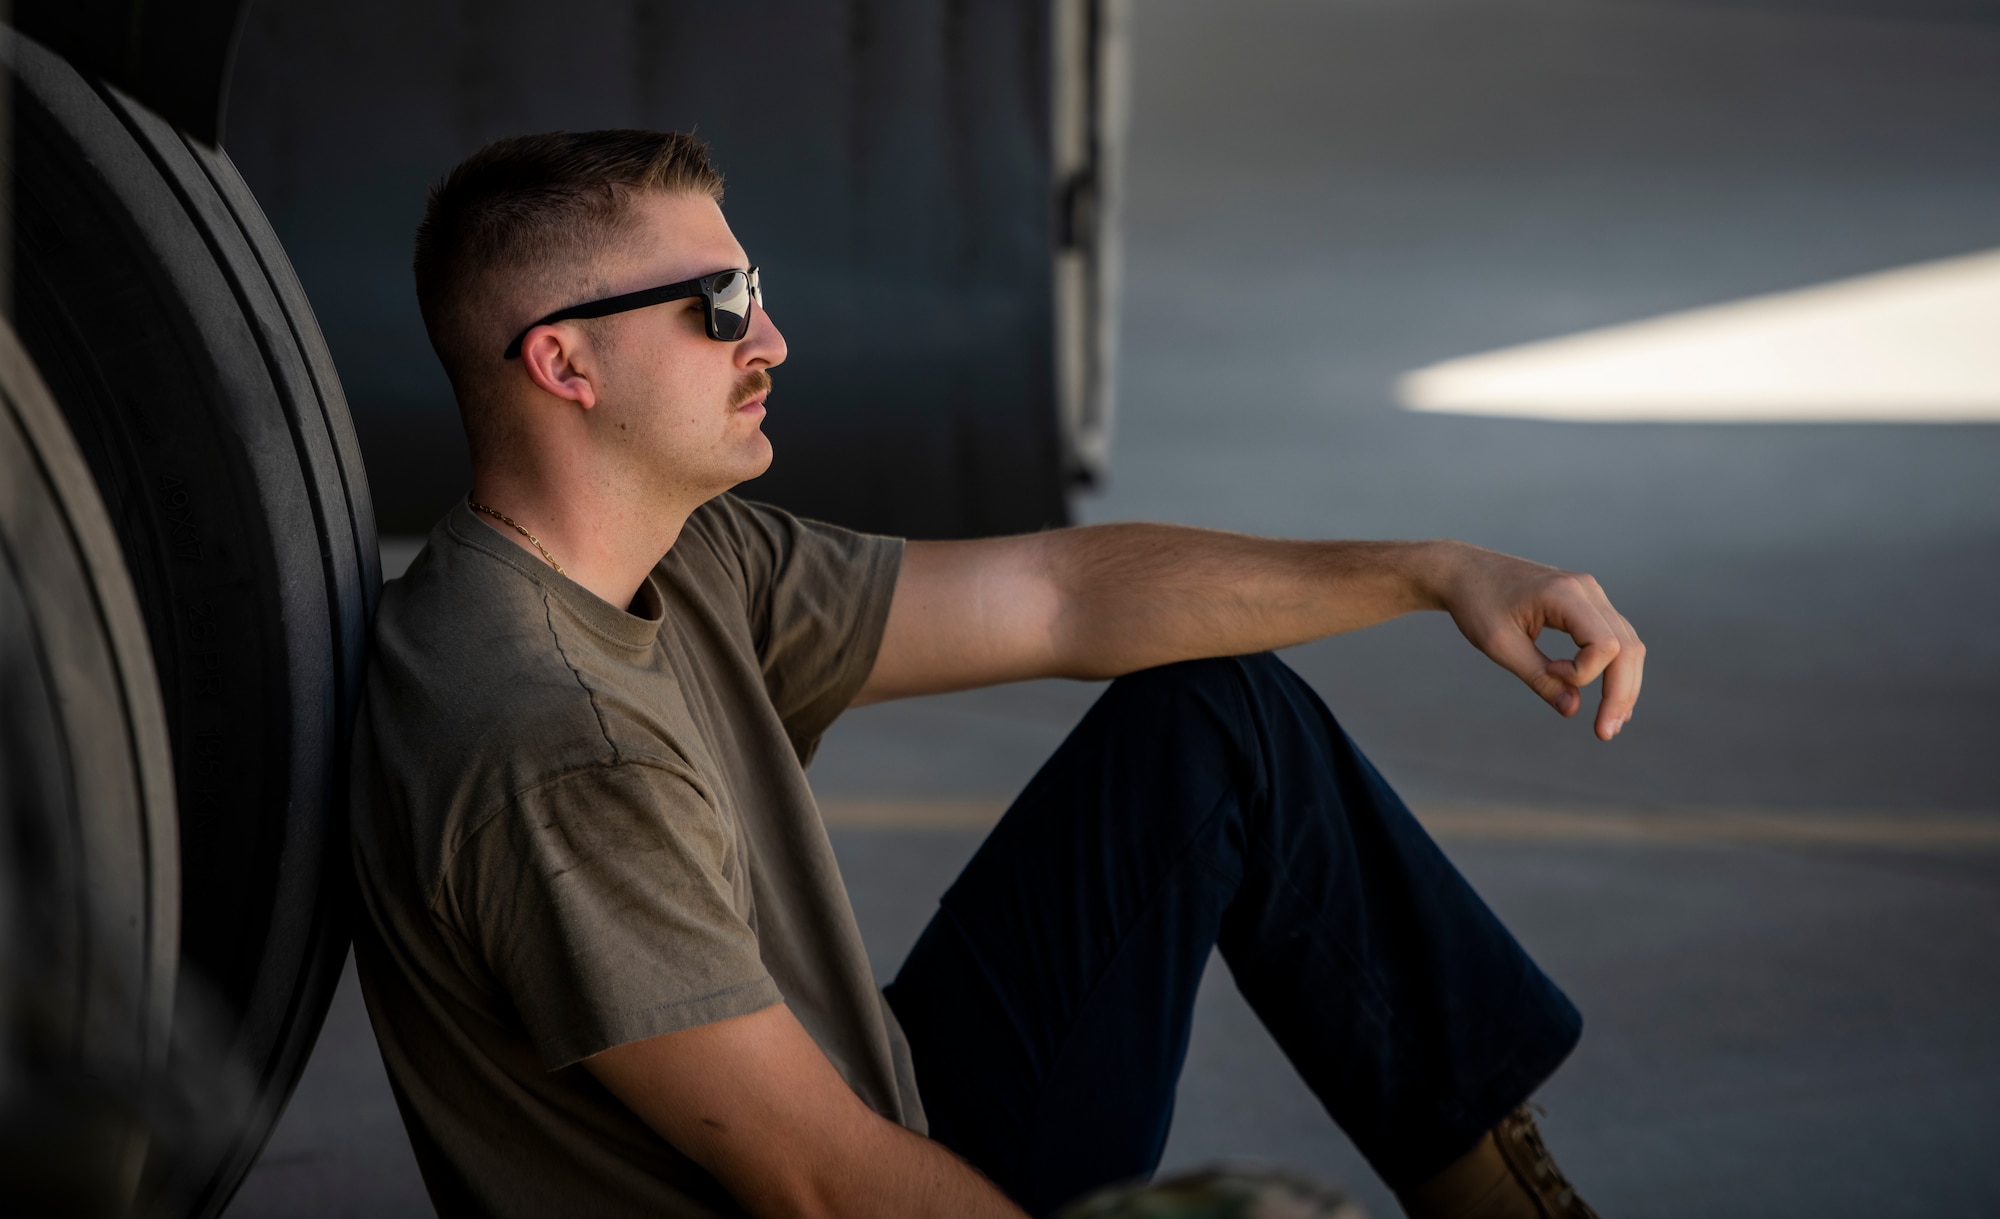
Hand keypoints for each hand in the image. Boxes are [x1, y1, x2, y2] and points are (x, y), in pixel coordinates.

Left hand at [1431, 543, 1644, 739]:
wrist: (1465, 572)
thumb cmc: (1476, 604)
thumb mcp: (1499, 645)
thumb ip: (1537, 678)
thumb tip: (1572, 710)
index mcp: (1565, 593)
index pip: (1605, 644)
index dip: (1583, 672)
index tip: (1548, 672)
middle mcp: (1587, 590)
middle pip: (1627, 647)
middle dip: (1620, 693)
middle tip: (1605, 733)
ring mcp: (1591, 594)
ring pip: (1628, 644)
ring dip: (1623, 685)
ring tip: (1611, 723)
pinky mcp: (1587, 603)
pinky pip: (1614, 638)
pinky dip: (1614, 669)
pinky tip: (1609, 699)